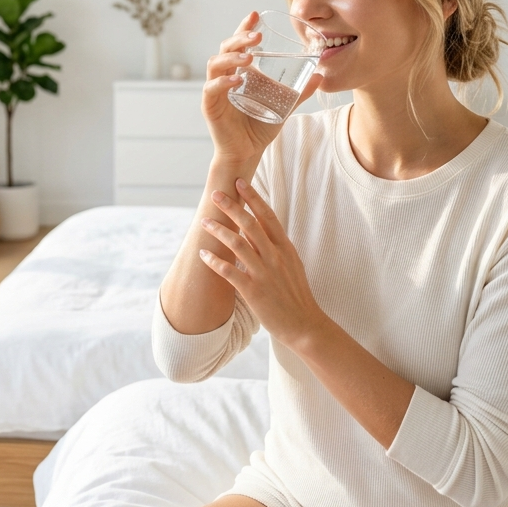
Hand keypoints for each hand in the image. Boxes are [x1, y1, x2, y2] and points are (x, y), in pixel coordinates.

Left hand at [197, 178, 328, 347]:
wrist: (304, 324)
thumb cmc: (295, 293)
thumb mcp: (291, 264)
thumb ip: (274, 246)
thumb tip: (256, 228)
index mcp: (285, 248)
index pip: (267, 216)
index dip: (253, 197)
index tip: (240, 182)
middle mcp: (275, 256)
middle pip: (250, 224)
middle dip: (231, 207)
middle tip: (215, 194)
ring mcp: (264, 273)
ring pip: (237, 244)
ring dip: (219, 231)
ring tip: (204, 222)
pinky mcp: (253, 291)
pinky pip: (229, 272)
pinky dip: (215, 262)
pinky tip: (203, 255)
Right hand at [202, 12, 323, 163]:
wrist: (247, 152)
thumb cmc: (260, 127)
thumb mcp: (284, 105)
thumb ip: (299, 92)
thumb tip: (319, 76)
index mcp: (239, 71)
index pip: (238, 44)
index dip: (244, 28)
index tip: (255, 15)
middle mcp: (224, 77)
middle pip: (225, 48)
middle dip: (239, 39)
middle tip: (256, 36)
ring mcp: (215, 90)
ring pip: (215, 64)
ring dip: (231, 58)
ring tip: (248, 58)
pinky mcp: (210, 106)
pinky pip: (212, 89)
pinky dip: (223, 82)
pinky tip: (238, 80)